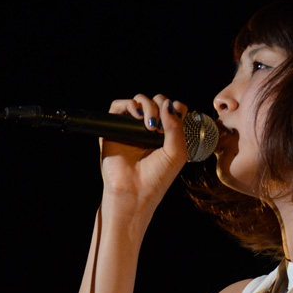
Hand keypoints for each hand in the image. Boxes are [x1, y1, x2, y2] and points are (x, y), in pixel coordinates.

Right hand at [100, 94, 188, 217]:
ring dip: (148, 105)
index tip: (178, 117)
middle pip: (157, 101)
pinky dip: (129, 104)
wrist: (134, 192)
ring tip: (149, 125)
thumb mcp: (177, 153)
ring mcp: (131, 129)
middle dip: (161, 105)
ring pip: (139, 100)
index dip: (176, 107)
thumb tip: (167, 103)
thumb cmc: (157, 178)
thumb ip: (176, 127)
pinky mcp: (114, 129)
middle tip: (160, 127)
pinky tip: (137, 116)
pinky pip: (118, 106)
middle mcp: (148, 130)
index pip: (173, 109)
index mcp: (166, 135)